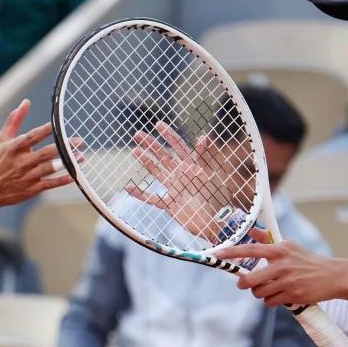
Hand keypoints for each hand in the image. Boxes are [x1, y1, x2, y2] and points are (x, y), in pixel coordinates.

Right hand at [0, 99, 73, 206]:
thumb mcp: (1, 139)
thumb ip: (14, 120)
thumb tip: (26, 102)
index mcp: (14, 148)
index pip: (33, 136)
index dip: (46, 130)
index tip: (59, 124)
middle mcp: (22, 162)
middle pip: (45, 153)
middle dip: (63, 147)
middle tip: (79, 141)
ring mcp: (28, 176)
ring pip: (50, 168)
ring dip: (66, 163)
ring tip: (80, 157)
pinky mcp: (32, 189)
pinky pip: (49, 184)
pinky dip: (61, 181)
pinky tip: (73, 175)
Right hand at [125, 124, 239, 241]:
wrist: (217, 222)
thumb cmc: (218, 198)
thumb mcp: (213, 174)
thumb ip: (206, 156)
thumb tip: (203, 136)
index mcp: (192, 166)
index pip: (178, 146)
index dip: (169, 135)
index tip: (158, 124)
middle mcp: (181, 175)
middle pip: (163, 156)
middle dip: (151, 145)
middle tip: (137, 134)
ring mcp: (175, 189)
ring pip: (157, 173)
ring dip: (146, 162)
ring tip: (134, 151)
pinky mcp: (171, 204)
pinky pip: (153, 198)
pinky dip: (141, 194)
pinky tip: (129, 188)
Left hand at [218, 240, 341, 306]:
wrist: (332, 276)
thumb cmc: (308, 260)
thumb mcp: (289, 246)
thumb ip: (268, 241)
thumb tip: (252, 231)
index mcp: (279, 250)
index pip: (250, 250)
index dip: (231, 253)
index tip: (217, 254)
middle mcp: (282, 265)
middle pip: (250, 280)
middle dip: (244, 284)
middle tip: (245, 283)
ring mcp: (287, 281)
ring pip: (259, 293)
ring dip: (260, 293)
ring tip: (270, 288)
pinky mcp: (293, 295)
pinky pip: (270, 302)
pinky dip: (271, 301)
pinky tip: (280, 295)